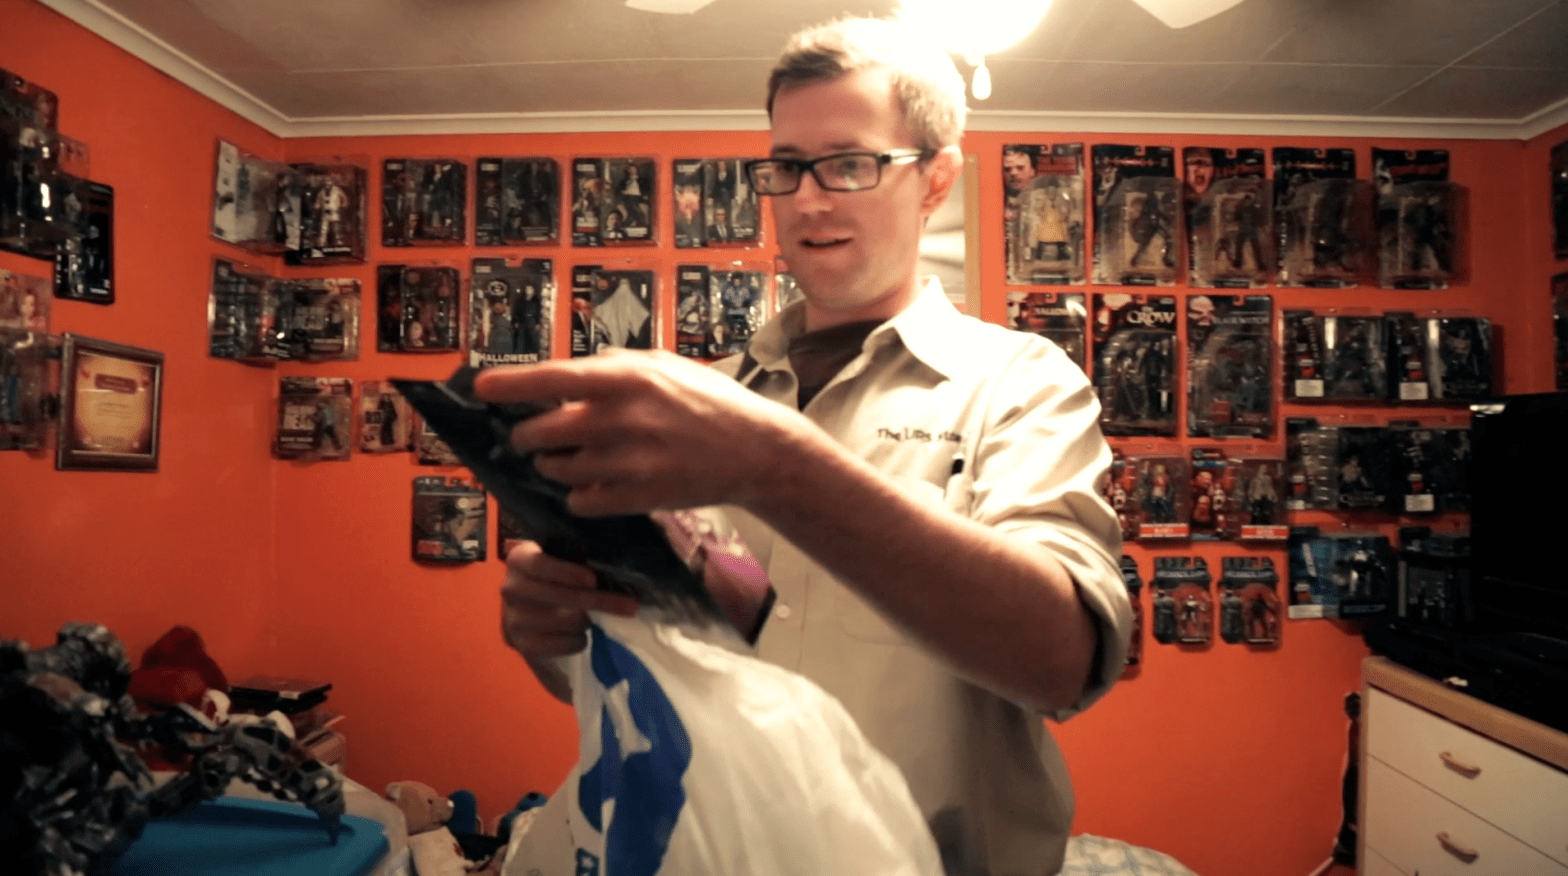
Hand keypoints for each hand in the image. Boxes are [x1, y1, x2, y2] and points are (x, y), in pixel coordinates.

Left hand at [473, 349, 811, 516]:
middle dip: (527, 437)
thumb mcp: (666, 365)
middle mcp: (621, 418)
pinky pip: (581, 501)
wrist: (757, 451)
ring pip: (556, 469)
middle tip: (531, 436)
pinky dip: (580, 495)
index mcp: (625, 378)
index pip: (548, 379)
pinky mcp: (639, 497)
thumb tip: (569, 372)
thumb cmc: (711, 403)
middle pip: (539, 433)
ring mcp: (629, 461)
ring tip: (567, 459)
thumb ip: (616, 365)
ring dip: (552, 466)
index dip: (507, 385)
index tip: (480, 390)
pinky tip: (595, 485)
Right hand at [499, 541, 638, 660]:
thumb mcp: (562, 562)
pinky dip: (578, 641)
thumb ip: (581, 560)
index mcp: (519, 559)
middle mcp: (510, 588)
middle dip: (600, 601)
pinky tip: (580, 635)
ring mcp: (512, 619)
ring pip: (566, 621)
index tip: (593, 580)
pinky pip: (562, 644)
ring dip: (589, 621)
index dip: (566, 572)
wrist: (529, 613)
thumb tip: (620, 571)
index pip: (538, 564)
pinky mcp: (521, 645)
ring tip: (593, 617)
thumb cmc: (555, 579)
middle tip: (631, 605)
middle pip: (561, 596)